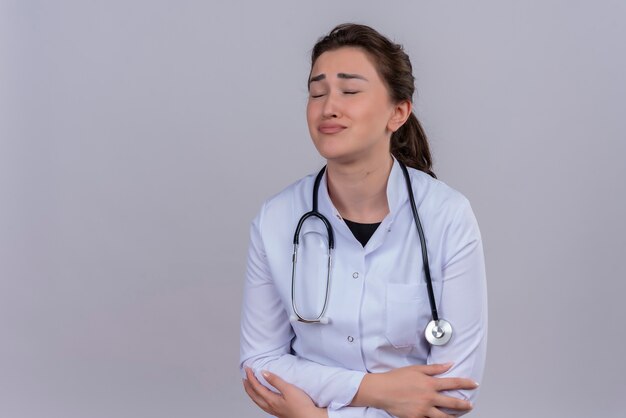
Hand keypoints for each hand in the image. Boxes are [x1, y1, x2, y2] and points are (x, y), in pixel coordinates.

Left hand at [243, 367, 327, 417]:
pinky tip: (261, 396)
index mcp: (271, 400)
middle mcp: (269, 406)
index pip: (256, 387)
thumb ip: (276, 381)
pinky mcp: (277, 412)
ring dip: (251, 392)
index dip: (250, 377)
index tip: (247, 368)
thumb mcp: (289, 389)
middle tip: (244, 376)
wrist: (309, 417)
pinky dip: (257, 398)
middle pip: (253, 395)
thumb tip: (264, 373)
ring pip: (256, 401)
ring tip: (249, 385)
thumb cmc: (301, 405)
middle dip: (247, 385)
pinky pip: (262, 404)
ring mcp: (273, 410)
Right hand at [351, 363, 477, 417]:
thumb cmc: (396, 378)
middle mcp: (429, 397)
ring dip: (454, 416)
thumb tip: (449, 364)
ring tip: (459, 415)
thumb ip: (434, 368)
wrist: (382, 390)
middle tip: (470, 404)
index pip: (454, 382)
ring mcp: (423, 409)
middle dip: (464, 404)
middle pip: (453, 402)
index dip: (466, 383)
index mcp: (430, 383)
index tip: (474, 384)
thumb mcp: (416, 369)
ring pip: (444, 416)